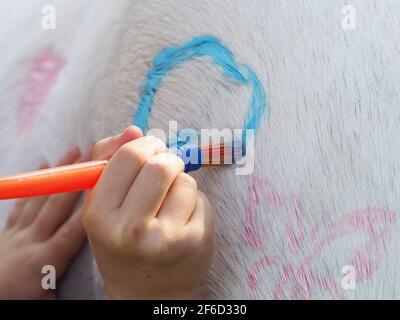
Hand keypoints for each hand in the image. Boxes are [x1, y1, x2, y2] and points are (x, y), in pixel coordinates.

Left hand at [0, 147, 87, 298]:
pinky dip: (35, 183)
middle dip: (78, 176)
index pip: (76, 228)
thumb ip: (71, 281)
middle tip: (94, 154)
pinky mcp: (7, 232)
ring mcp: (16, 233)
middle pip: (58, 202)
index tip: (111, 183)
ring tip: (74, 151)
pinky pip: (22, 202)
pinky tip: (42, 166)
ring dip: (59, 172)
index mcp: (45, 260)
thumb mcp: (48, 301)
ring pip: (41, 196)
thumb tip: (98, 273)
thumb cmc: (16, 303)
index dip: (95, 204)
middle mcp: (30, 240)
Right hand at [83, 126, 214, 299]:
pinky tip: (184, 221)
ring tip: (170, 205)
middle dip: (167, 160)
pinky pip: (201, 199)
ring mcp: (165, 238)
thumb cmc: (122, 241)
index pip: (130, 155)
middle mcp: (130, 229)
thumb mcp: (102, 204)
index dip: (145, 146)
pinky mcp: (194, 243)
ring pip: (185, 180)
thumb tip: (133, 129)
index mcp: (100, 214)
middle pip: (162, 164)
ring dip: (181, 184)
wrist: (147, 291)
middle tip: (165, 171)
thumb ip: (109, 160)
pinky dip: (194, 202)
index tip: (150, 151)